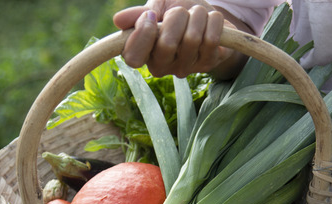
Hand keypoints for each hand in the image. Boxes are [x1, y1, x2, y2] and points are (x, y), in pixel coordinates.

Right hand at [113, 0, 249, 78]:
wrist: (206, 17)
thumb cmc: (178, 13)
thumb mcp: (156, 7)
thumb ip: (138, 14)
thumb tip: (118, 20)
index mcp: (143, 53)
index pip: (133, 57)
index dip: (143, 34)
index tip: (151, 15)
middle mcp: (161, 66)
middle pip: (167, 44)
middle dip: (177, 16)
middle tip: (180, 11)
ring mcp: (184, 68)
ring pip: (192, 38)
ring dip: (197, 15)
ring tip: (196, 14)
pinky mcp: (207, 65)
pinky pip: (211, 39)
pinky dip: (213, 21)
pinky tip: (210, 22)